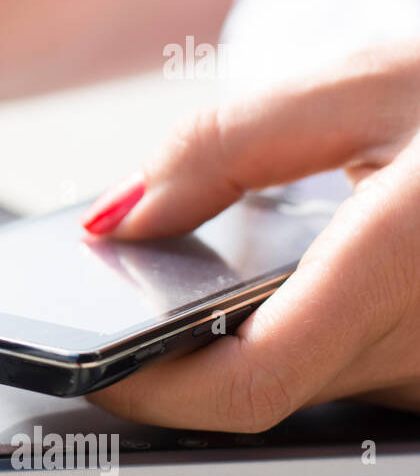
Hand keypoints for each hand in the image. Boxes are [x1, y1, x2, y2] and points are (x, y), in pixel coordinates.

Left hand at [80, 41, 419, 431]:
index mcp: (410, 267)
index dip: (148, 391)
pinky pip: (354, 371)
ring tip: (207, 271)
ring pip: (308, 385)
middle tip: (127, 292)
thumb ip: (222, 150)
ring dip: (240, 342)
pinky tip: (291, 277)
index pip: (245, 390)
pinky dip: (299, 334)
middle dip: (178, 353)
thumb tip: (120, 216)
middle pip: (263, 392)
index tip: (87, 364)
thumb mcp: (361, 83)